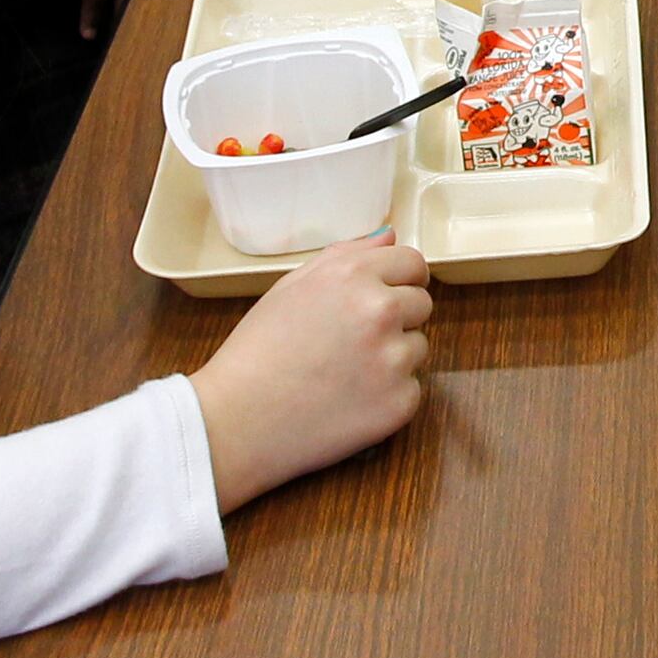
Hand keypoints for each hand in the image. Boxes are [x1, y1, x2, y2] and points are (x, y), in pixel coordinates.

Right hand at [189, 237, 436, 512]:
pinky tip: (347, 402)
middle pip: (421, 304)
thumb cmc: (257, 351)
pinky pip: (410, 390)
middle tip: (351, 341)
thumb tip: (388, 235)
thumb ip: (345, 255)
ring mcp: (394, 359)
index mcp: (355, 276)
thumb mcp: (291, 287)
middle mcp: (382, 311)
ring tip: (342, 373)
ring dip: (392, 358)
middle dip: (397, 318)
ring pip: (417, 348)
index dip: (401, 280)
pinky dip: (387, 396)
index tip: (387, 295)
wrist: (236, 421)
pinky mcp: (400, 403)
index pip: (413, 263)